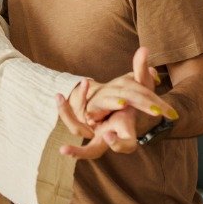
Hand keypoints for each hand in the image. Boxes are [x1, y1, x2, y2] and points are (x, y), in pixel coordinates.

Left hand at [57, 48, 176, 158]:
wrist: (128, 108)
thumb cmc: (139, 99)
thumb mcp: (143, 86)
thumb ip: (142, 71)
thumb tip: (144, 50)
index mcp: (126, 131)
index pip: (125, 147)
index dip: (116, 143)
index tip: (107, 133)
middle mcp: (107, 136)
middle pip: (91, 152)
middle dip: (78, 153)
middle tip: (63, 150)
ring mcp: (93, 131)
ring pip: (77, 132)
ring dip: (66, 117)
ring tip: (58, 100)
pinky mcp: (84, 124)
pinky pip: (71, 119)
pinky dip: (66, 108)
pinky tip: (59, 94)